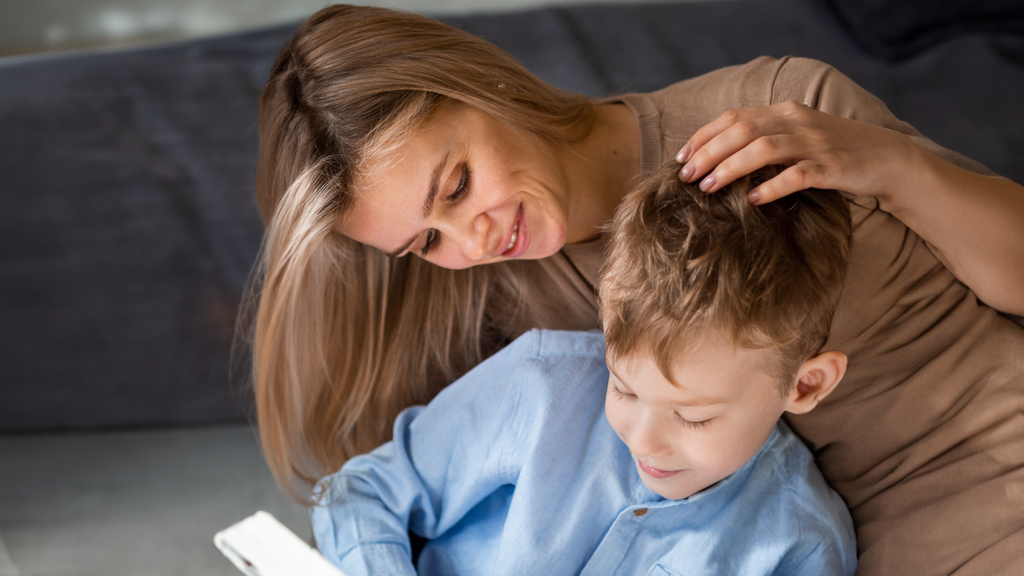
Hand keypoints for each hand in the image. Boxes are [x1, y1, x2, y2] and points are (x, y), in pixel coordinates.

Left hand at [676, 101, 913, 203]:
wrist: (889, 159)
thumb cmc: (835, 152)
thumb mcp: (798, 137)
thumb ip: (766, 139)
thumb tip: (720, 156)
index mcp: (786, 112)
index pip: (735, 117)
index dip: (704, 135)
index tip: (681, 157)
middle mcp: (798, 122)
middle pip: (743, 130)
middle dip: (709, 153)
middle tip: (686, 176)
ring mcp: (816, 143)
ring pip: (764, 149)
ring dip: (731, 168)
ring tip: (709, 188)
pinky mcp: (833, 167)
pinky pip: (797, 175)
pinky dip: (771, 186)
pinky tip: (753, 200)